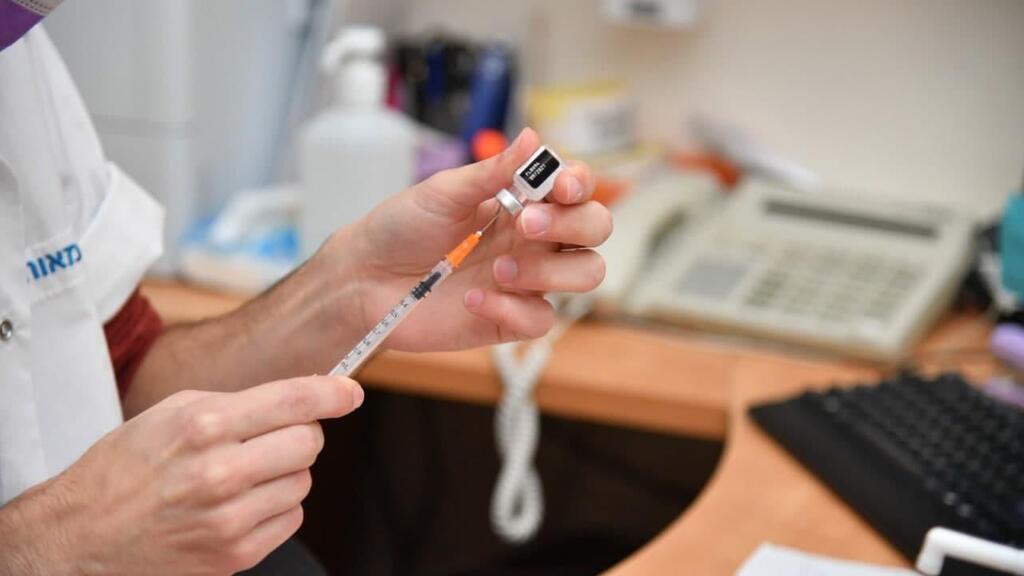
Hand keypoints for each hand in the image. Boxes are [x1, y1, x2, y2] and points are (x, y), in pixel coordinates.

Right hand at [0, 376, 362, 574]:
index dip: (332, 393)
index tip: (350, 392)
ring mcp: (230, 518)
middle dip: (299, 434)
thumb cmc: (124, 467)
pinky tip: (241, 503)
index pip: (293, 402)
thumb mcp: (171, 412)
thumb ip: (237, 402)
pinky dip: (277, 507)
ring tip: (242, 475)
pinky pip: (292, 518)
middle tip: (270, 438)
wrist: (82, 536)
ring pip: (303, 481)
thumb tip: (300, 398)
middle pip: (308, 442)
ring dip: (285, 474)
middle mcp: (220, 472)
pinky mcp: (235, 554)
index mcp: (203, 426)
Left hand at [313, 128, 611, 351]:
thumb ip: (491, 172)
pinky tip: (474, 299)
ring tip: (498, 269)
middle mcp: (533, 239)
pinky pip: (542, 318)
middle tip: (524, 225)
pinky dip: (513, 308)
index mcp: (522, 200)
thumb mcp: (443, 191)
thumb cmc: (400, 228)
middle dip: (571, 225)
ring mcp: (527, 280)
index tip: (561, 185)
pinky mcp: (511, 318)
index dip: (581, 184)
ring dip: (551, 270)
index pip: (577, 188)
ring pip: (586, 273)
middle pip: (595, 229)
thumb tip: (533, 138)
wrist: (364, 279)